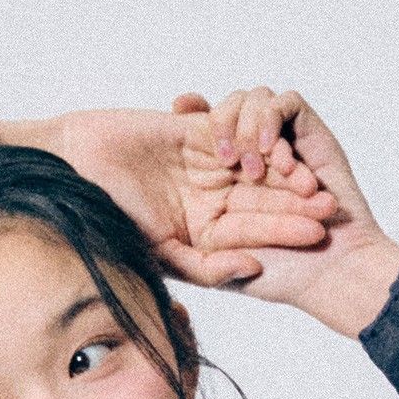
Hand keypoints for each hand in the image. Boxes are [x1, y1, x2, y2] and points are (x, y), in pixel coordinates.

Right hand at [0, 106, 341, 289]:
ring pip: (255, 164)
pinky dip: (254, 132)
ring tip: (308, 174)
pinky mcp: (196, 130)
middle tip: (328, 203)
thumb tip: (251, 271)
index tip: (319, 232)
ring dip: (282, 168)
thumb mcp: (160, 252)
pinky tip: (279, 141)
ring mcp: (205, 164)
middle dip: (295, 201)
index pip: (253, 231)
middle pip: (262, 198)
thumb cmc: (103, 214)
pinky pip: (233, 128)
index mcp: (204, 232)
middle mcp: (209, 199)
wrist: (69, 168)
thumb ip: (208, 268)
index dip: (286, 230)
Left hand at [172, 87, 398, 334]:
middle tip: (226, 157)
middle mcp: (248, 156)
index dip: (184, 115)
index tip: (175, 111)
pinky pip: (285, 102)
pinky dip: (275, 121)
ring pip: (252, 99)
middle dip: (219, 121)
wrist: (332, 272)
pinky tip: (278, 156)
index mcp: (220, 181)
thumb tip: (149, 228)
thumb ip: (181, 256)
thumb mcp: (212, 269)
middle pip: (223, 108)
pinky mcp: (308, 133)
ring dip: (250, 127)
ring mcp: (279, 142)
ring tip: (258, 169)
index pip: (196, 132)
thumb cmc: (279, 276)